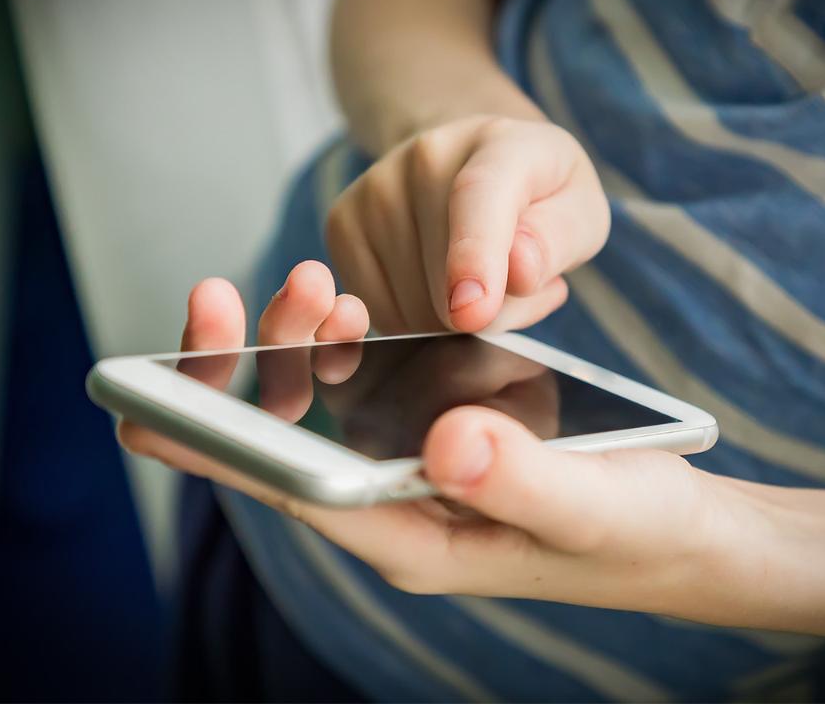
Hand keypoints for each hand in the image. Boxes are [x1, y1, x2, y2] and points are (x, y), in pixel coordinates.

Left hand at [119, 262, 725, 613]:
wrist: (682, 532)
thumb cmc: (638, 529)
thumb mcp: (592, 506)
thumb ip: (521, 478)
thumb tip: (445, 438)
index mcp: (410, 540)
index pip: (291, 493)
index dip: (216, 445)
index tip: (142, 397)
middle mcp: (392, 510)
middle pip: (282, 448)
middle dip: (240, 374)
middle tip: (217, 297)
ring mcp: (408, 473)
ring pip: (317, 413)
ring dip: (295, 346)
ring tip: (307, 284)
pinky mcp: (433, 440)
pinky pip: (360, 394)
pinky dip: (341, 347)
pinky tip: (341, 305)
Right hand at [325, 116, 609, 333]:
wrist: (469, 159)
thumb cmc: (536, 195)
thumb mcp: (578, 211)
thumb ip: (560, 240)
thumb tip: (518, 272)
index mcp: (504, 145)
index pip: (480, 198)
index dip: (475, 257)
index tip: (472, 311)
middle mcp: (427, 155)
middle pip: (445, 282)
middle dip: (489, 313)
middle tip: (516, 282)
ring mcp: (376, 188)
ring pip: (412, 309)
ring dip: (452, 321)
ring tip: (478, 278)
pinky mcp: (342, 223)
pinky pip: (380, 313)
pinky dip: (415, 321)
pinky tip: (437, 284)